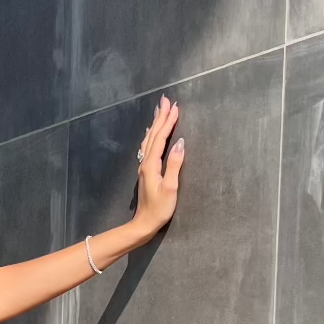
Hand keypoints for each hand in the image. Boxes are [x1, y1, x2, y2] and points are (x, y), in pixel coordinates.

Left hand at [135, 95, 184, 237]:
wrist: (143, 224)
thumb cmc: (159, 209)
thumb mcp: (171, 188)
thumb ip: (175, 165)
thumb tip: (180, 143)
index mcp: (151, 165)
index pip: (161, 138)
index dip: (168, 122)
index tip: (175, 106)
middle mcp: (145, 162)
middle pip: (153, 135)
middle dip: (160, 117)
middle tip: (166, 100)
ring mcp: (144, 166)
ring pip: (149, 140)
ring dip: (155, 124)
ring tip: (159, 110)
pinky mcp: (145, 171)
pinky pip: (147, 147)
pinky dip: (151, 136)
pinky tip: (150, 133)